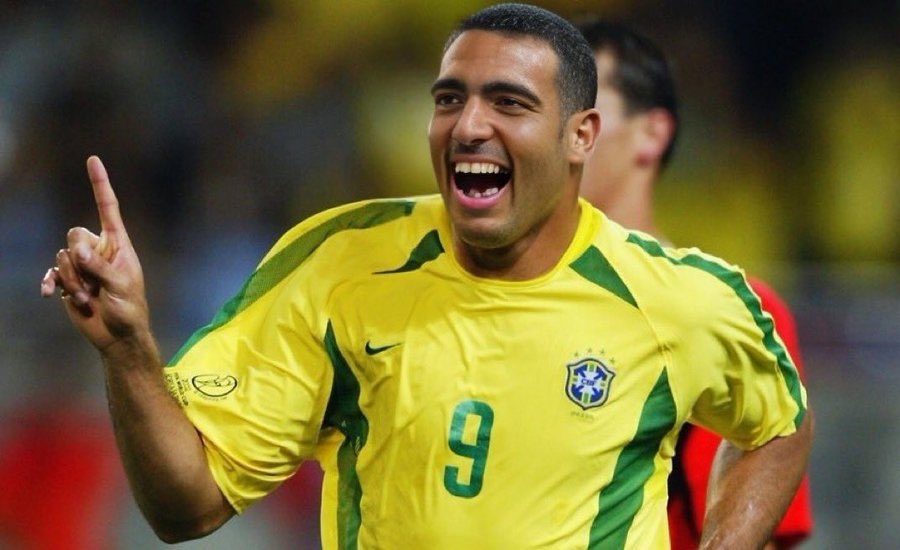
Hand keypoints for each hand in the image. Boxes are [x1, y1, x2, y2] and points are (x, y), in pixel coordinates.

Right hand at [40, 156, 149, 351]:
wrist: (118, 336)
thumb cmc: (129, 310)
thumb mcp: (121, 287)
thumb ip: (100, 267)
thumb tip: (76, 250)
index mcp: (118, 244)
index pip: (108, 208)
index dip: (100, 184)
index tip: (93, 160)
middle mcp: (99, 250)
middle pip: (74, 234)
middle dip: (79, 259)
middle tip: (94, 285)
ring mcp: (82, 265)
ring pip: (62, 257)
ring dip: (73, 281)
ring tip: (90, 299)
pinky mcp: (69, 281)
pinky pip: (52, 273)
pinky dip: (51, 283)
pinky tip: (51, 295)